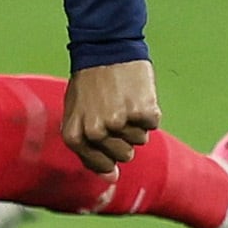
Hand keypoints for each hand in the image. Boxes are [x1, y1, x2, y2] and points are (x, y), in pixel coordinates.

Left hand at [61, 59, 159, 176]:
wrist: (105, 48)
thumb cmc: (89, 84)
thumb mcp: (77, 114)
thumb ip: (89, 148)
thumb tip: (112, 179)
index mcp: (75, 136)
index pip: (99, 165)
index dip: (107, 151)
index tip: (107, 132)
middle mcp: (96, 133)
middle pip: (124, 156)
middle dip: (123, 136)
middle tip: (113, 109)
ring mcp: (119, 123)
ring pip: (140, 140)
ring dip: (135, 122)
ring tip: (122, 98)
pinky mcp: (142, 112)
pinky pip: (152, 124)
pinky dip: (148, 110)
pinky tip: (135, 93)